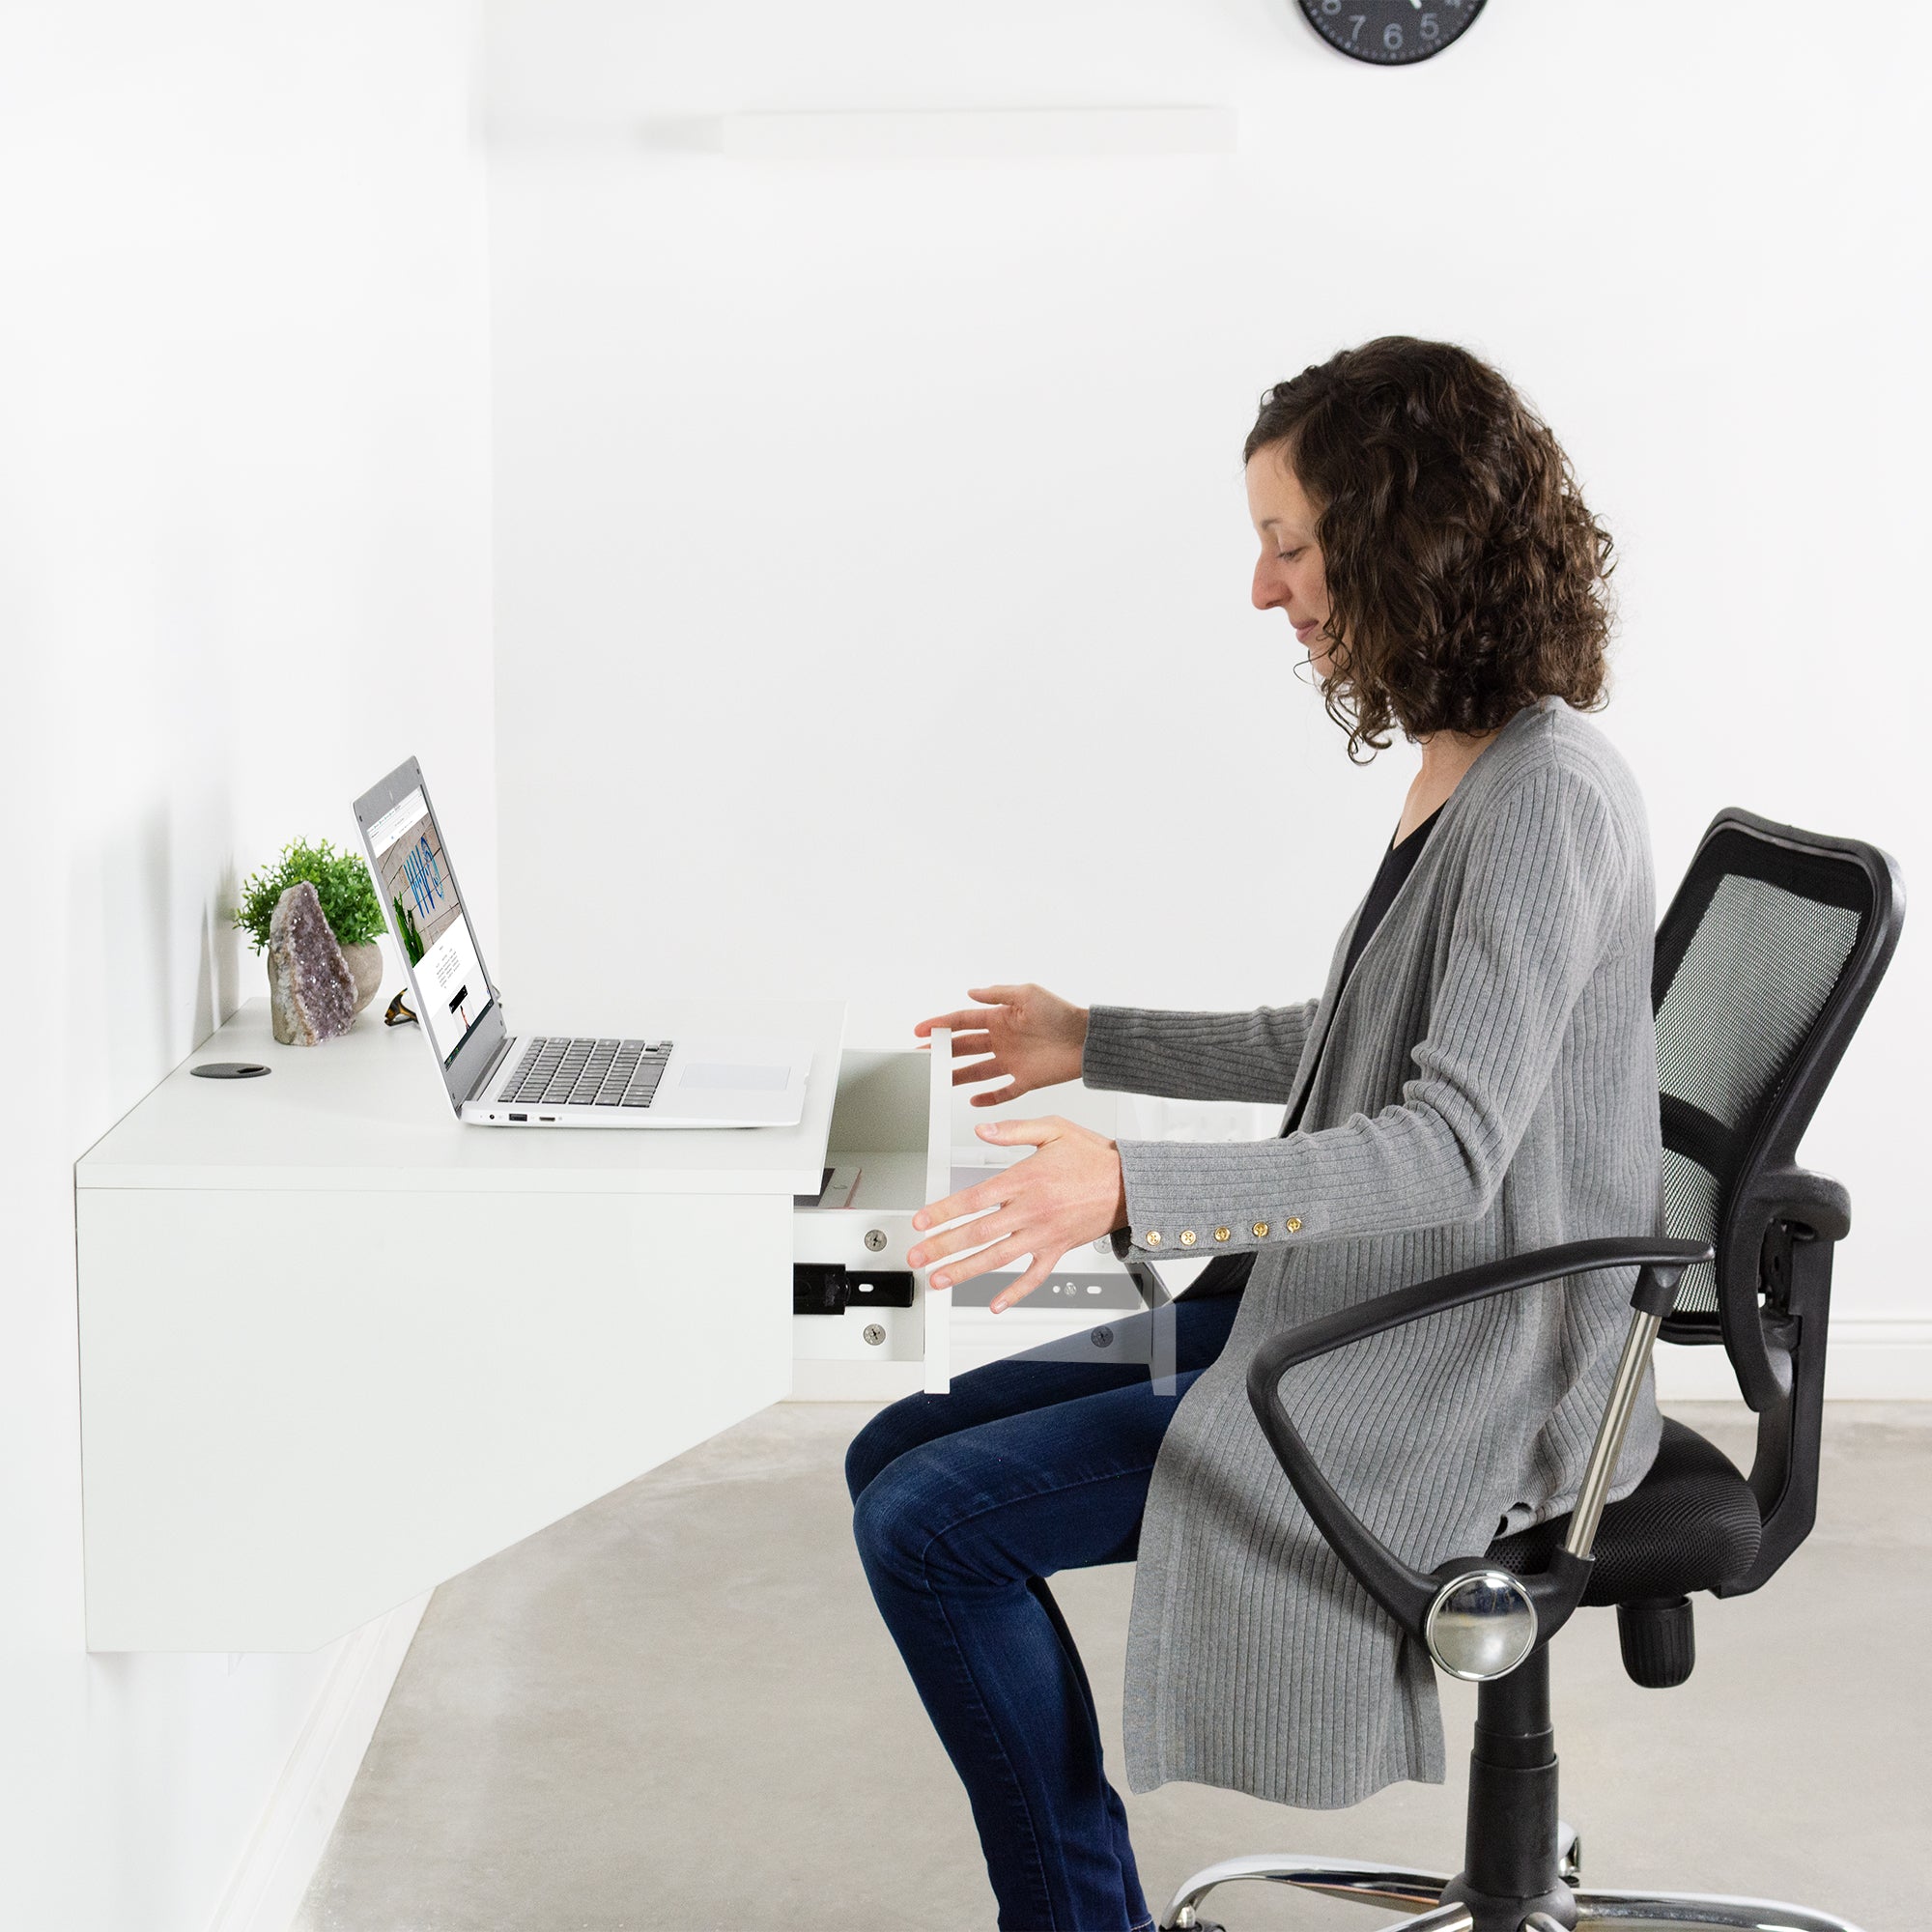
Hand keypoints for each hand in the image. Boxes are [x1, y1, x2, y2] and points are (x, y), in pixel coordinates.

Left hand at [906, 1116, 1126, 1312]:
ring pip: (997, 1257)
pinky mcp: (1057, 1249)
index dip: (943, 1212)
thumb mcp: (1054, 1129)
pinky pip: (1034, 1276)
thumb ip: (1014, 1130)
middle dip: (943, 1246)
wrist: (1130, 1184)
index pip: (973, 1199)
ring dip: (965, 1271)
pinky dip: (1014, 1292)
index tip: (922, 1221)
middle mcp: (1031, 1211)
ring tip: (940, 1280)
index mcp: (1024, 1180)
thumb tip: (981, 1130)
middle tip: (918, 1257)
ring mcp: (1043, 1234)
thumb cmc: (1094, 1158)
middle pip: (978, 1233)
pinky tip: (996, 1302)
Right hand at [913, 983, 1088, 1106]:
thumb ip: (997, 994)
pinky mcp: (1025, 1080)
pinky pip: (1002, 1092)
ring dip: (957, 1076)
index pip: (962, 1022)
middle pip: (964, 1048)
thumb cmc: (1062, 1014)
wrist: (1087, 1040)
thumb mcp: (1027, 993)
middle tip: (920, 1059)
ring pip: (977, 1071)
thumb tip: (972, 992)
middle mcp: (1003, 1040)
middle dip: (941, 1052)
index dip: (939, 1025)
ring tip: (937, 1081)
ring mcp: (1012, 1061)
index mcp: (1000, 1018)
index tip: (919, 1031)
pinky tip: (973, 1100)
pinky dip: (988, 1098)